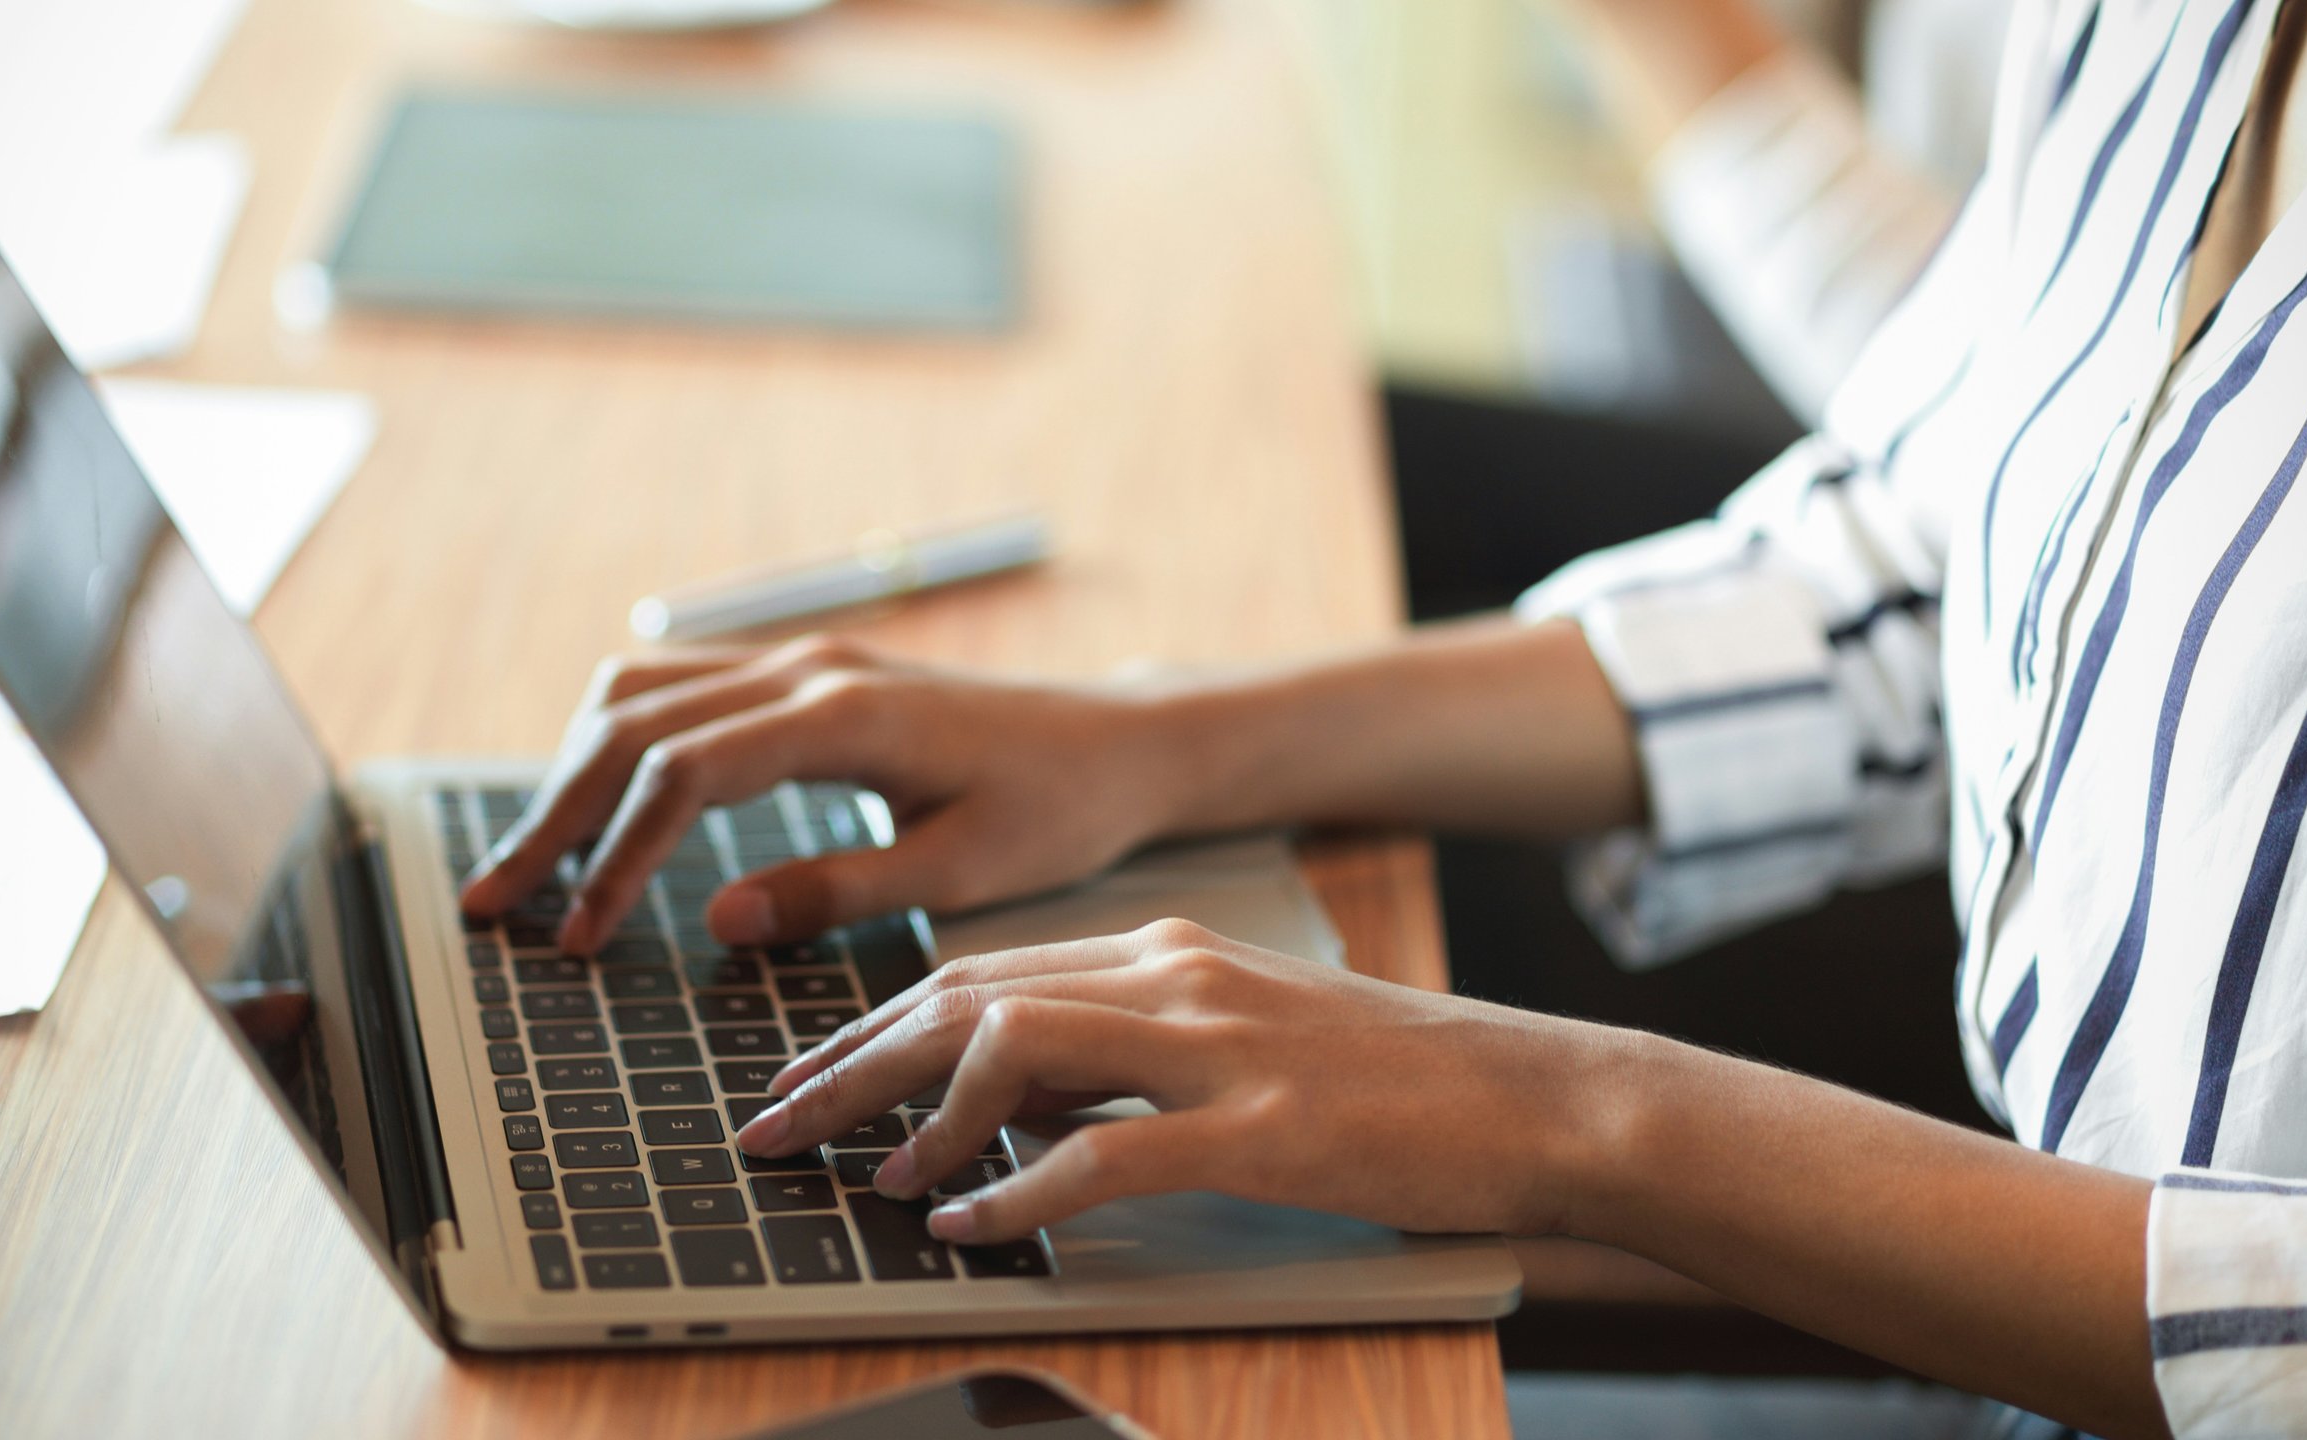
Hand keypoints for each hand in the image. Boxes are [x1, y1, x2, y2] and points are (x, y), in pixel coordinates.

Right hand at [456, 636, 1193, 953]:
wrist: (1117, 742)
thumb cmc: (1057, 810)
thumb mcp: (959, 871)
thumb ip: (835, 894)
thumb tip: (711, 919)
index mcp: (846, 718)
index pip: (684, 774)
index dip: (615, 857)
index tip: (577, 938)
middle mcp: (808, 669)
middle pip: (633, 725)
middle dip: (556, 817)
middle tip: (497, 905)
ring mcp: (801, 658)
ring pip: (640, 692)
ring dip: (573, 772)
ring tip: (529, 863)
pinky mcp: (803, 671)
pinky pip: (679, 687)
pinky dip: (619, 742)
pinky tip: (599, 806)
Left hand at [734, 919, 1614, 1243]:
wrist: (1537, 1095)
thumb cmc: (1391, 1083)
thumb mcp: (1238, 1041)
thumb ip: (1123, 1062)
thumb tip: (1007, 1113)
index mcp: (1166, 952)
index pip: (976, 974)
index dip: (870, 1029)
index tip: (800, 1078)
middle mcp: (1175, 977)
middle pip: (966, 1000)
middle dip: (850, 1065)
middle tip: (769, 1126)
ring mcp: (1218, 1048)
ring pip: (1017, 1052)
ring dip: (921, 1119)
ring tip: (869, 1178)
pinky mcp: (1262, 1128)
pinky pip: (1107, 1156)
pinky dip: (1021, 1192)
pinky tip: (969, 1225)